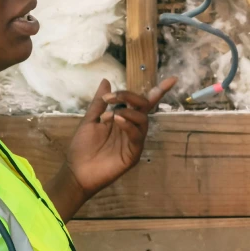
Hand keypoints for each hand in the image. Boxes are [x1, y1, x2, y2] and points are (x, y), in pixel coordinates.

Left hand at [46, 77, 175, 220]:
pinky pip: (137, 136)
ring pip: (142, 120)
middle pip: (144, 107)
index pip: (142, 103)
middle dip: (131, 97)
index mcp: (124, 118)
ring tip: (110, 115)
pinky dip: (128, 125)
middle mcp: (132, 128)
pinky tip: (116, 120)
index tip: (173, 79)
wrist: (76, 171)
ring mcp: (134, 141)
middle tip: (112, 97)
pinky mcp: (133, 153)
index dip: (158, 91)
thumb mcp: (90, 120)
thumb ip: (99, 102)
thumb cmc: (82, 147)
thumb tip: (106, 81)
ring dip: (128, 112)